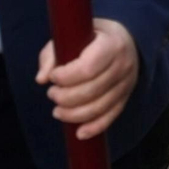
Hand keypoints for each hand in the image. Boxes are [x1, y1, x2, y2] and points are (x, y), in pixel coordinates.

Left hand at [36, 19, 139, 140]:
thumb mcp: (71, 35)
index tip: (53, 76)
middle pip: (92, 90)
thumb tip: (42, 79)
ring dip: (73, 114)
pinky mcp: (126, 97)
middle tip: (51, 93)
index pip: (87, 68)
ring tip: (57, 110)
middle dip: (65, 97)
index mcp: (111, 44)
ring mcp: (127, 83)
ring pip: (99, 107)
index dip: (65, 77)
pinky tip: (78, 133)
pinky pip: (111, 117)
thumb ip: (52, 54)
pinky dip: (94, 128)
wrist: (126, 40)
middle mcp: (123, 65)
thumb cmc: (92, 37)